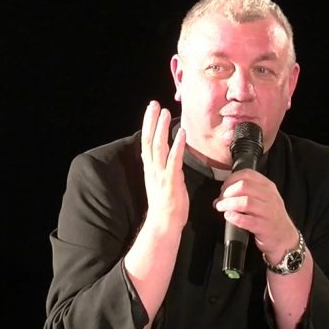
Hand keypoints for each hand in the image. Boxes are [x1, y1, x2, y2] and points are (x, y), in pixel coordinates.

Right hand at [140, 101, 187, 231]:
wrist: (164, 223)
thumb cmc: (166, 204)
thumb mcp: (160, 180)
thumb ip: (160, 165)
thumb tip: (163, 153)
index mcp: (150, 168)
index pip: (146, 141)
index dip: (148, 124)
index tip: (151, 109)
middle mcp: (153, 168)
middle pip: (149, 140)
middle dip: (151, 121)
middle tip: (154, 104)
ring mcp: (161, 174)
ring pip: (159, 147)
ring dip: (162, 129)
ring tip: (165, 113)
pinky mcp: (171, 181)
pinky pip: (173, 160)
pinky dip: (177, 146)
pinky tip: (181, 134)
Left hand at [214, 169, 298, 261]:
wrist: (285, 238)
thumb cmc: (271, 217)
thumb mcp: (264, 199)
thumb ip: (245, 193)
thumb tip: (221, 196)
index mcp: (268, 186)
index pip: (247, 174)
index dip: (231, 179)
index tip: (224, 188)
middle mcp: (269, 197)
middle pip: (244, 186)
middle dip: (227, 192)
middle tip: (221, 200)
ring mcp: (268, 212)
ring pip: (245, 201)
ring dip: (228, 204)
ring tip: (221, 207)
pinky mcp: (264, 227)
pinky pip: (246, 220)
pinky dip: (234, 217)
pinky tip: (229, 216)